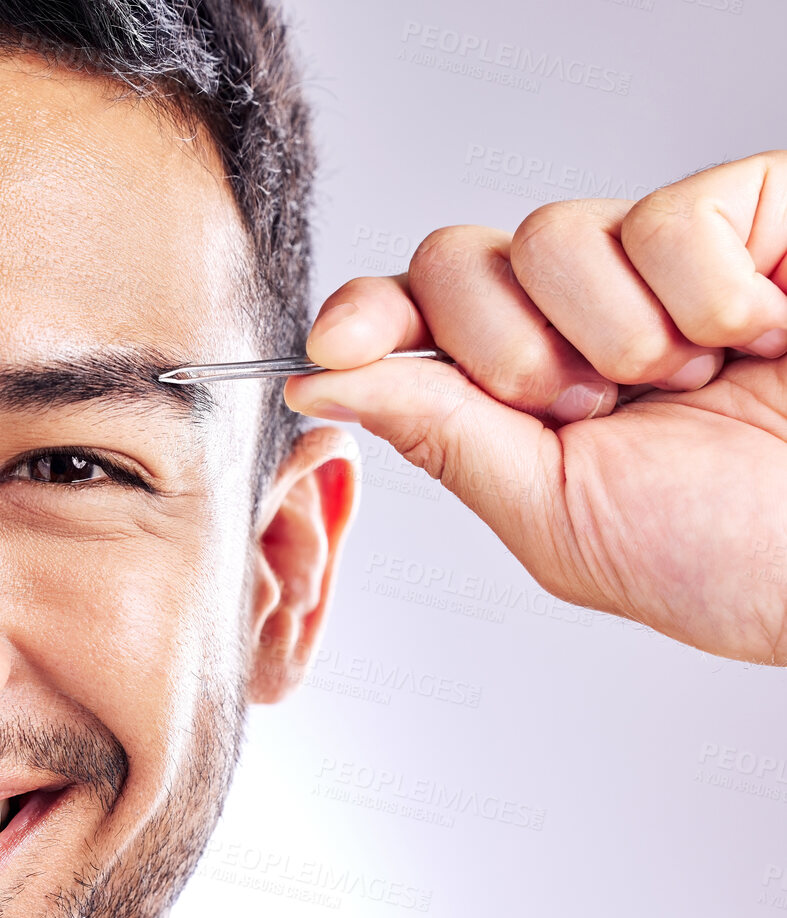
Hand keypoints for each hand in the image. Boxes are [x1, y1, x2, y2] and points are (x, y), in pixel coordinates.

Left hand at [287, 150, 786, 665]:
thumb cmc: (738, 558)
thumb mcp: (558, 515)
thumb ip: (441, 438)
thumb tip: (321, 385)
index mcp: (526, 391)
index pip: (414, 318)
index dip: (364, 316)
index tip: (332, 343)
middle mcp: (581, 316)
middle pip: (455, 261)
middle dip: (501, 351)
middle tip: (585, 408)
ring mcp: (661, 261)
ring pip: (549, 234)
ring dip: (615, 338)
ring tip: (692, 383)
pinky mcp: (749, 212)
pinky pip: (666, 218)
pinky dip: (712, 300)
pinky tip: (762, 337)